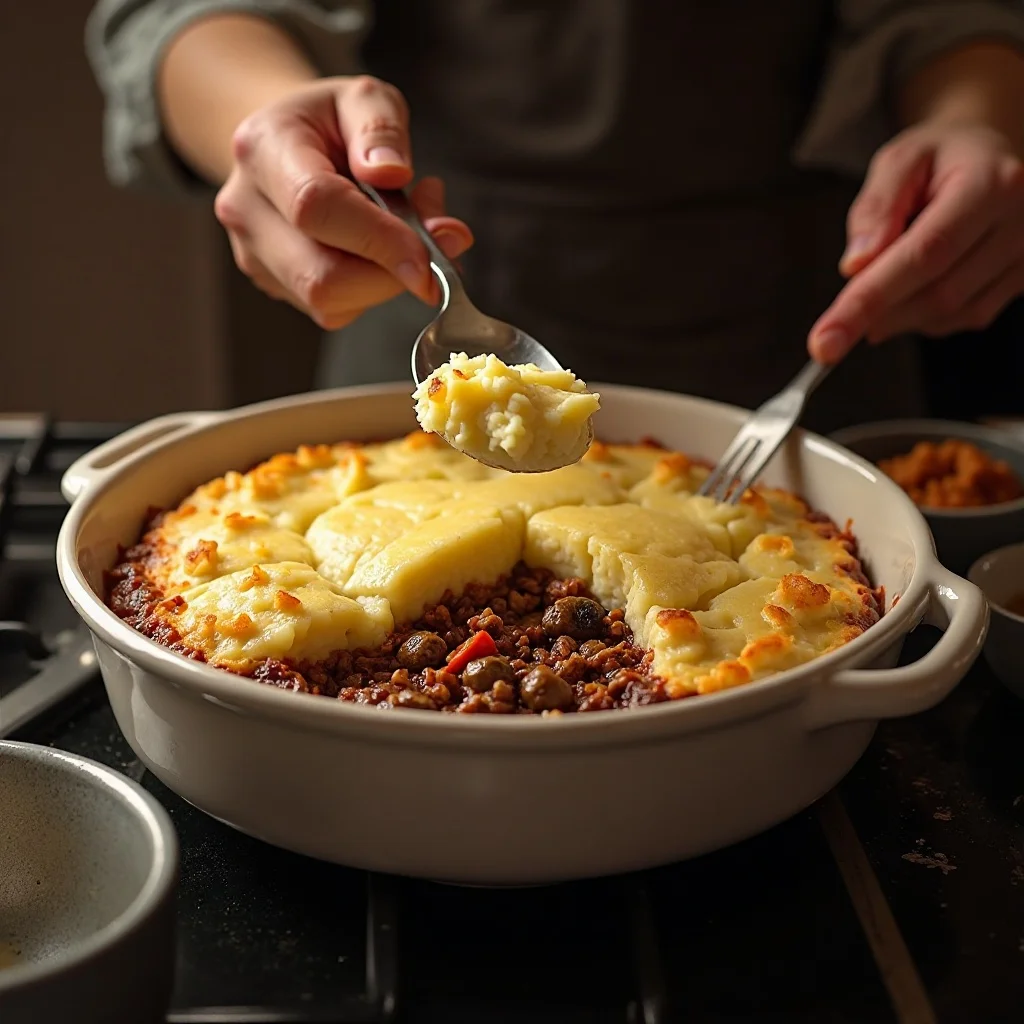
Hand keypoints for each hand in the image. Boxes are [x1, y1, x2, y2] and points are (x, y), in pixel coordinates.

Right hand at [213, 76, 472, 328]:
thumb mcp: (365, 98)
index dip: (379, 239)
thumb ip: (382, 129)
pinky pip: (335, 310)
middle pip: (322, 277)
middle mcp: (246, 209)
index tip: (432, 253)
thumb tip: (393, 173)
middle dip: (392, 273)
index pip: (317, 208)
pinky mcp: (274, 286)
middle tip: (436, 240)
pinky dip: (372, 290)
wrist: (287, 146)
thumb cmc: (330, 122)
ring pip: (331, 303)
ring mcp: (254, 255)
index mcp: (263, 149)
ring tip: (405, 232)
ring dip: (386, 281)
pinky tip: (379, 252)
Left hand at [808, 121, 1023, 361]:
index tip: (825, 345)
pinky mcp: (1023, 281)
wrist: (987, 156)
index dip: (870, 301)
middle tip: (837, 319)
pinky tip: (913, 288)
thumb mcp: (898, 161)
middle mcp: (1021, 221)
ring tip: (884, 281)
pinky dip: (923, 314)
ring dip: (899, 314)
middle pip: (938, 293)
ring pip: (950, 314)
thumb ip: (875, 209)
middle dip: (877, 313)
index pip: (923, 255)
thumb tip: (855, 266)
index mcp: (990, 184)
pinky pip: (965, 317)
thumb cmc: (937, 159)